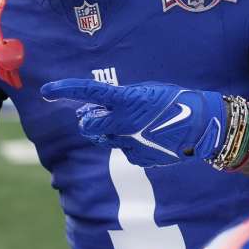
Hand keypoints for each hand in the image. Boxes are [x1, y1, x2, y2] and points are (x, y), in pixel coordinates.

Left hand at [41, 79, 226, 167]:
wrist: (203, 127)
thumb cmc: (175, 102)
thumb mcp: (146, 92)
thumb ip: (119, 100)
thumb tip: (93, 109)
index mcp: (127, 100)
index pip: (89, 92)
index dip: (65, 90)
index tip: (46, 91)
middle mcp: (124, 123)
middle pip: (89, 126)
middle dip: (88, 121)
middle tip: (91, 116)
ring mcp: (130, 143)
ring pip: (105, 139)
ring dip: (108, 132)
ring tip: (128, 124)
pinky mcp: (138, 158)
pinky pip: (124, 150)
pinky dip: (129, 144)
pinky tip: (147, 137)